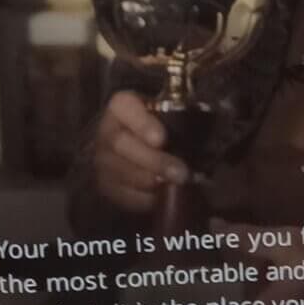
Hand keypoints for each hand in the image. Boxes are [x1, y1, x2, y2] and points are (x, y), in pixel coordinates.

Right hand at [93, 90, 188, 213]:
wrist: (132, 142)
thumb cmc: (157, 123)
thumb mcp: (165, 111)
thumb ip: (178, 116)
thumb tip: (200, 128)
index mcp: (122, 105)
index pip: (125, 107)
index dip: (142, 124)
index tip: (161, 139)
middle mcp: (107, 131)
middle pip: (122, 145)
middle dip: (154, 161)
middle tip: (182, 173)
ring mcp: (103, 160)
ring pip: (122, 172)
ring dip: (151, 182)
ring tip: (175, 186)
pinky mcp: (106, 185)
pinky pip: (122, 194)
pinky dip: (144, 198)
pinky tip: (163, 197)